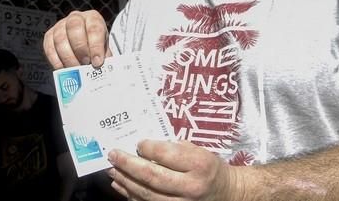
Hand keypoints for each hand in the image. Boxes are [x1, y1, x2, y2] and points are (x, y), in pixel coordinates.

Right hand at [43, 10, 111, 68]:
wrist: (84, 46)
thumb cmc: (95, 47)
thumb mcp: (103, 50)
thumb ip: (103, 59)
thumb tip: (103, 70)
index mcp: (93, 18)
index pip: (94, 28)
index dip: (96, 46)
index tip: (97, 62)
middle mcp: (76, 18)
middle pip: (74, 27)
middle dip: (80, 48)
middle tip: (85, 63)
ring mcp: (60, 26)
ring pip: (60, 38)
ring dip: (68, 57)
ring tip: (75, 69)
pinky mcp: (49, 36)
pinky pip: (49, 48)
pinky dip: (56, 61)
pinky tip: (64, 69)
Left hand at [106, 140, 239, 200]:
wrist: (225, 193)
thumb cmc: (208, 168)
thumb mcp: (198, 151)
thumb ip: (174, 148)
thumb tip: (143, 147)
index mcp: (199, 164)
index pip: (167, 154)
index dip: (148, 148)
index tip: (137, 143)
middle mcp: (191, 187)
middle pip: (153, 176)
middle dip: (128, 165)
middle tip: (113, 155)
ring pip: (146, 194)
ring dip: (125, 181)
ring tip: (112, 170)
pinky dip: (130, 195)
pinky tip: (121, 185)